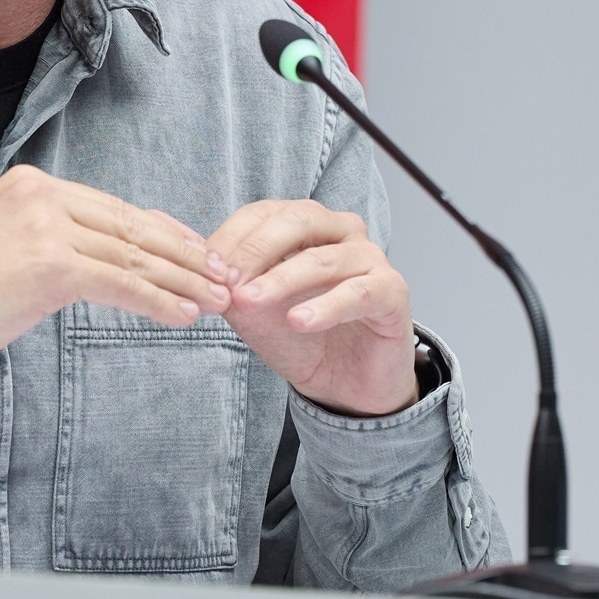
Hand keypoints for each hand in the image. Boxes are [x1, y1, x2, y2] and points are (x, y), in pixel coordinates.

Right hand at [0, 165, 230, 374]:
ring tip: (216, 302)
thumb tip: (119, 249)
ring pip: (133, 256)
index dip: (164, 233)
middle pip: (132, 226)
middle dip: (185, 255)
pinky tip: (183, 316)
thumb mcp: (9, 245)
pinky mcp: (49, 265)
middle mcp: (42, 194)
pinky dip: (157, 301)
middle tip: (223, 277)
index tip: (199, 254)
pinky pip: (119, 284)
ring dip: (182, 282)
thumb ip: (60, 238)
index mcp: (33, 184)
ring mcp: (46, 227)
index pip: (115, 208)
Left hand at [207, 200, 417, 415]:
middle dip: (254, 250)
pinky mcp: (392, 292)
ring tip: (250, 302)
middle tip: (227, 281)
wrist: (343, 385)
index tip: (206, 267)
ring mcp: (369, 258)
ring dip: (281, 280)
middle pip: (296, 222)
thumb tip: (208, 273)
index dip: (232, 237)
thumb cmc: (300, 337)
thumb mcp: (254, 312)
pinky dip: (325, 306)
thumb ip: (232, 288)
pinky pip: (358, 293)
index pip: (263, 213)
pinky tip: (298, 321)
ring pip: (322, 258)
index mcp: (305, 224)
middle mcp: (340, 231)